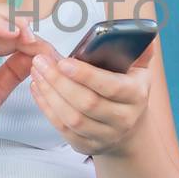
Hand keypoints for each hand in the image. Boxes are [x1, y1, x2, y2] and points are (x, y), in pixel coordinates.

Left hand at [28, 46, 153, 156]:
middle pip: (87, 103)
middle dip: (59, 82)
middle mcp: (123, 119)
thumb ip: (138, 51)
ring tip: (37, 72)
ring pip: (72, 118)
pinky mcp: (86, 146)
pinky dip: (46, 108)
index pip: (111, 87)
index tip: (63, 61)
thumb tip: (141, 31)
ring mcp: (104, 136)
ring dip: (49, 94)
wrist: (129, 129)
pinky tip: (37, 89)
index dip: (85, 75)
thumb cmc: (128, 91)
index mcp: (136, 95)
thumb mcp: (139, 71)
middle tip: (40, 62)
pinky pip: (62, 128)